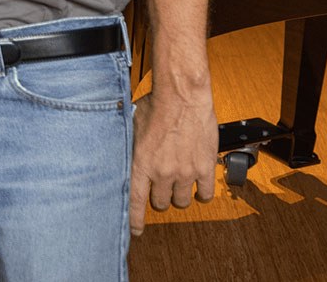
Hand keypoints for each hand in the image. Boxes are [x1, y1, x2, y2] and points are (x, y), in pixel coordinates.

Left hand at [128, 88, 217, 234]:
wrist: (182, 96)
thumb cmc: (156, 105)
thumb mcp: (132, 127)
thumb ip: (129, 148)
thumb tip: (120, 155)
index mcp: (140, 164)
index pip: (135, 203)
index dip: (135, 221)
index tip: (136, 231)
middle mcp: (162, 173)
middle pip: (160, 203)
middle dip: (159, 197)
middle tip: (161, 187)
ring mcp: (184, 173)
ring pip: (181, 201)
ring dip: (178, 196)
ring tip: (178, 184)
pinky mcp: (204, 168)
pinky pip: (206, 193)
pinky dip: (202, 193)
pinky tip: (198, 187)